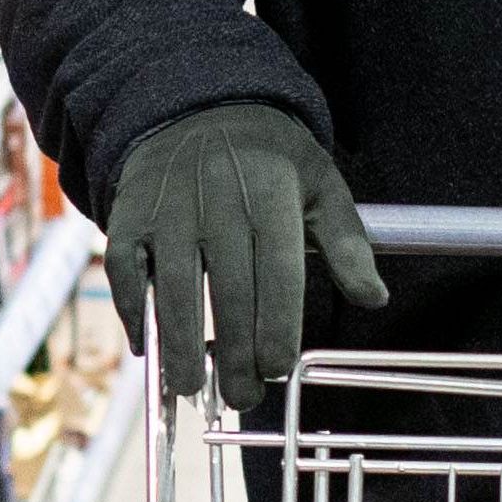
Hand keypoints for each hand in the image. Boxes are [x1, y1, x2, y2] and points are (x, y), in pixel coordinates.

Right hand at [102, 105, 385, 410]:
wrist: (197, 105)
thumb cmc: (268, 158)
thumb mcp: (320, 184)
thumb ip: (348, 243)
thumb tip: (376, 297)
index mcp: (271, 195)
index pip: (278, 273)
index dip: (277, 327)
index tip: (276, 369)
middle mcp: (217, 201)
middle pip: (228, 292)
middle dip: (234, 353)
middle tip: (242, 397)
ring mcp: (168, 209)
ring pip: (174, 289)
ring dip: (180, 345)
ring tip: (191, 386)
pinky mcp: (129, 215)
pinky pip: (126, 272)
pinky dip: (133, 314)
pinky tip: (149, 348)